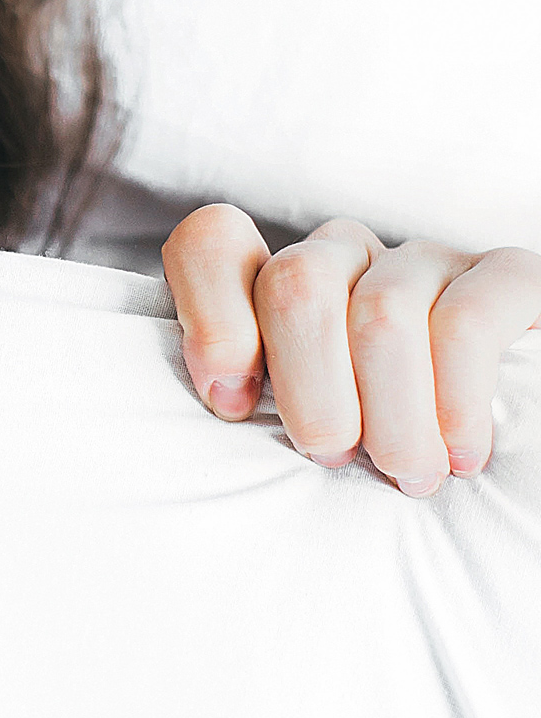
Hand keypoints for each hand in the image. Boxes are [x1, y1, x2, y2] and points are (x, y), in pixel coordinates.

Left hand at [163, 205, 540, 495]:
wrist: (504, 456)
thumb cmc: (373, 449)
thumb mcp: (297, 425)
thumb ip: (247, 397)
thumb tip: (225, 400)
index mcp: (278, 281)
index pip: (212, 243)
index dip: (211, 318)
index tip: (234, 404)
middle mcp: (347, 254)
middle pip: (297, 283)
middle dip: (310, 388)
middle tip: (333, 456)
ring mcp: (424, 260)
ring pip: (381, 313)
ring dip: (390, 414)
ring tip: (407, 473)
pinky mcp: (506, 277)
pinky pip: (466, 323)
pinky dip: (455, 399)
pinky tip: (460, 452)